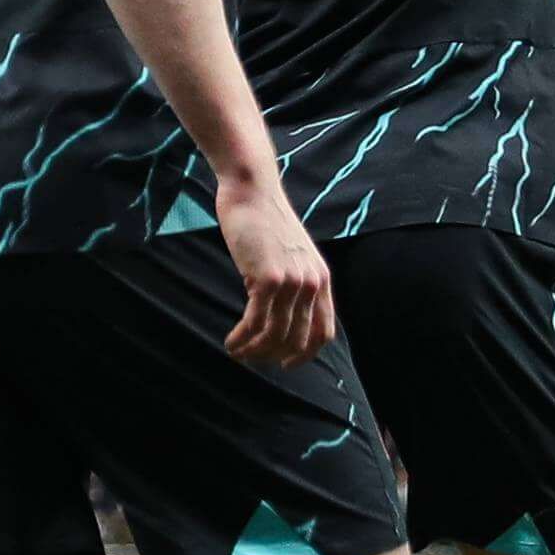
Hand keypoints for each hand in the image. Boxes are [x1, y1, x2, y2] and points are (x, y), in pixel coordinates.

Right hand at [215, 164, 335, 369]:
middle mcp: (311, 284)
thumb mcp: (291, 253)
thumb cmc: (264, 220)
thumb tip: (280, 313)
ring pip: (274, 335)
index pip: (324, 331)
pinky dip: (242, 339)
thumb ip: (294, 281)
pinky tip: (231, 342)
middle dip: (273, 356)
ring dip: (253, 351)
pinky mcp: (267, 279)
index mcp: (321, 279)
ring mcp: (291, 282)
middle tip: (252, 359)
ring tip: (236, 353)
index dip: (305, 354)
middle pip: (297, 339)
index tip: (285, 363)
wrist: (252, 191)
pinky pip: (255, 323)